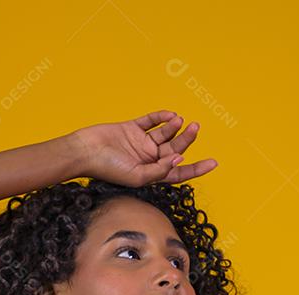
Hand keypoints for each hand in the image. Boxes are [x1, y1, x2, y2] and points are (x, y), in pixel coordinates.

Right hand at [69, 110, 217, 186]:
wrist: (84, 151)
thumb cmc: (107, 168)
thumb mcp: (138, 176)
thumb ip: (160, 170)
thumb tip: (179, 159)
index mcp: (151, 174)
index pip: (178, 173)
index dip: (196, 169)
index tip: (213, 162)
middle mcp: (148, 159)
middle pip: (174, 149)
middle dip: (187, 140)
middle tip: (195, 128)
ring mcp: (140, 143)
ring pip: (165, 134)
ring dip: (175, 127)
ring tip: (181, 121)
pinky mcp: (131, 128)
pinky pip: (150, 121)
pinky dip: (161, 117)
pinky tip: (170, 115)